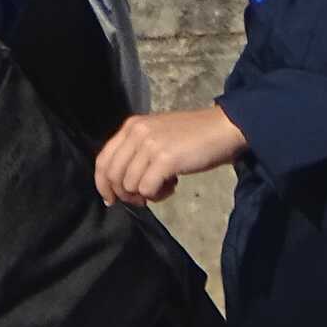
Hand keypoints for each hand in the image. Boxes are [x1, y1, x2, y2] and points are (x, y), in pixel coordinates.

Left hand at [94, 106, 247, 206]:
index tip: (111, 200)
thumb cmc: (193, 137)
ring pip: (129, 185)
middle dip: (124, 194)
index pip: (103, 160)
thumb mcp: (157, 136)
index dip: (103, 185)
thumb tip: (121, 184)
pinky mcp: (165, 159)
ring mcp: (150, 145)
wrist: (223, 128)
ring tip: (164, 187)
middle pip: (113, 175)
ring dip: (145, 195)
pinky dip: (158, 195)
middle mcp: (137, 133)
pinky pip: (147, 189)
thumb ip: (137, 153)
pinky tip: (172, 186)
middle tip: (142, 199)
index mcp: (132, 126)